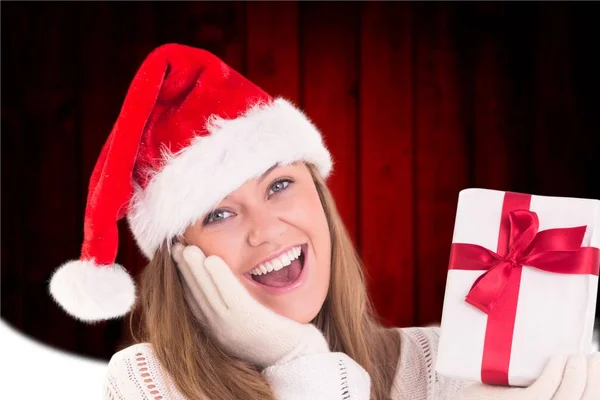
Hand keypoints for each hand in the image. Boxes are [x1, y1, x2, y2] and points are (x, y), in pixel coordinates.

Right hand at [172, 244, 329, 369]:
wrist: (294, 355)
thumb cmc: (273, 334)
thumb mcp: (244, 319)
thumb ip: (230, 304)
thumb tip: (217, 279)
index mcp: (216, 329)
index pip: (193, 300)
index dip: (182, 278)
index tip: (176, 257)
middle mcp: (219, 329)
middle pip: (195, 295)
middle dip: (183, 270)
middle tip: (175, 247)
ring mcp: (232, 326)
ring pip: (207, 294)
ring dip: (195, 270)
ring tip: (188, 249)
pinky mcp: (249, 321)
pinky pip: (230, 296)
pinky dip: (219, 278)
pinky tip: (212, 260)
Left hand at [457, 353, 599, 399]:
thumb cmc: (488, 397)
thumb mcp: (516, 391)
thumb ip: (532, 381)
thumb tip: (556, 353)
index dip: (597, 386)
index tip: (596, 363)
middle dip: (595, 379)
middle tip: (593, 356)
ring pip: (570, 397)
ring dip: (579, 374)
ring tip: (576, 356)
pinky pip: (544, 391)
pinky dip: (557, 373)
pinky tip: (559, 358)